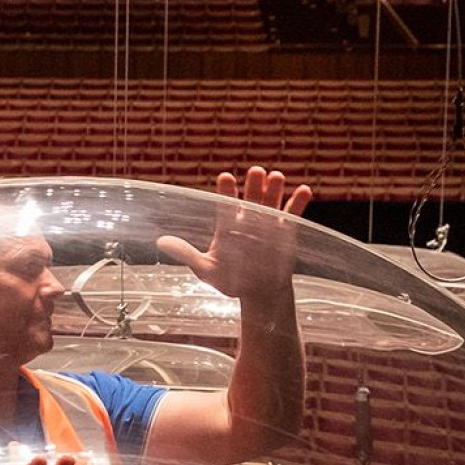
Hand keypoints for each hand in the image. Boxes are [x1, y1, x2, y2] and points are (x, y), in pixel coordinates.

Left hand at [157, 166, 312, 305]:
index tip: (225, 178)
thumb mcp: (206, 270)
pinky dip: (298, 202)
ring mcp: (267, 222)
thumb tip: (161, 242)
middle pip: (250, 196)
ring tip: (276, 177)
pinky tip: (303, 191)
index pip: (225, 203)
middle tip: (255, 172)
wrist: (258, 293)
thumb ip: (186, 254)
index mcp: (227, 225)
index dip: (226, 190)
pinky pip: (292, 213)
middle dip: (253, 184)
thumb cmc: (230, 281)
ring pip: (271, 200)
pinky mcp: (285, 230)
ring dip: (274, 188)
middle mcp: (248, 219)